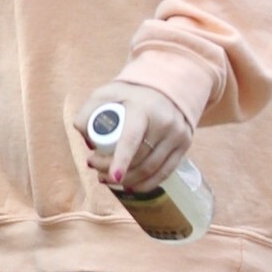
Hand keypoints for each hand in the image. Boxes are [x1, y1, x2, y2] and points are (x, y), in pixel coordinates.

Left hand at [75, 80, 193, 191]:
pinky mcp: (185, 144)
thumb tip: (86, 140)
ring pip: (151, 169)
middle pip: (139, 159)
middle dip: (113, 170)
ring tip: (108, 178)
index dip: (122, 160)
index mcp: (143, 108)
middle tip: (95, 169)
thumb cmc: (130, 93)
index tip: (113, 176)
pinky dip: (147, 184)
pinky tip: (131, 186)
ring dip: (128, 180)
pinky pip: (166, 172)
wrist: (166, 84)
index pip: (132, 140)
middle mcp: (164, 122)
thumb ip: (88, 112)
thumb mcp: (106, 94)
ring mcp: (177, 134)